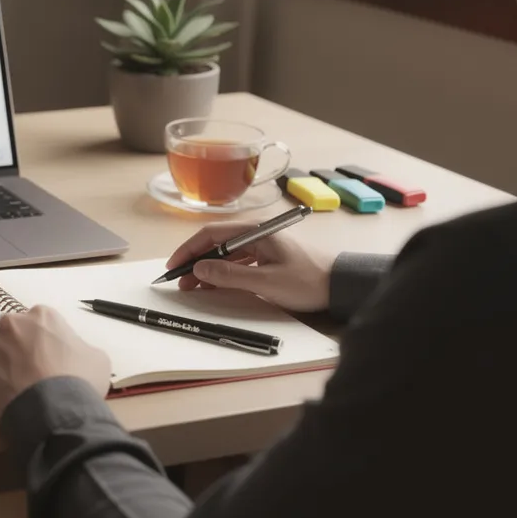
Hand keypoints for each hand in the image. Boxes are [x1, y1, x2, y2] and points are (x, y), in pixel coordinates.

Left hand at [0, 306, 111, 421]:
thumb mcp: (97, 359)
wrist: (55, 407)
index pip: (34, 319)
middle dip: (6, 341)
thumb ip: (81, 348)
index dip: (35, 338)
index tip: (38, 354)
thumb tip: (78, 354)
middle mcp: (12, 323)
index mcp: (42, 316)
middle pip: (2, 326)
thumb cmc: (79, 382)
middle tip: (15, 364)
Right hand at [167, 222, 334, 312]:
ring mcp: (263, 245)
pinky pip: (237, 262)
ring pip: (225, 254)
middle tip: (180, 281)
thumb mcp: (266, 281)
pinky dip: (223, 273)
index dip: (188, 249)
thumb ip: (229, 274)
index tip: (174, 266)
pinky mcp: (268, 258)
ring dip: (208, 269)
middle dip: (195, 261)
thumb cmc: (308, 281)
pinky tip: (214, 285)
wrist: (343, 286)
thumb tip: (199, 267)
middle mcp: (256, 233)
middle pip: (216, 243)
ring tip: (193, 286)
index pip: (211, 234)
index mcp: (255, 231)